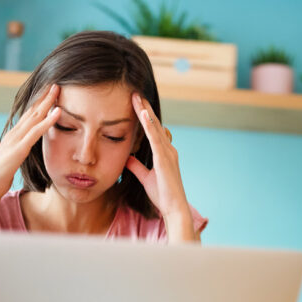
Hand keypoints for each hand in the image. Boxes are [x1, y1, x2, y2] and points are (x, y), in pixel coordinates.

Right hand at [0, 84, 61, 201]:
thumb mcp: (13, 160)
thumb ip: (20, 152)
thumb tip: (26, 150)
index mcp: (14, 136)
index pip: (29, 115)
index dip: (39, 102)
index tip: (50, 92)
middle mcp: (14, 133)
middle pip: (32, 110)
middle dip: (44, 96)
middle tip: (55, 82)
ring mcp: (16, 139)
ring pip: (34, 116)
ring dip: (47, 102)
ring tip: (57, 89)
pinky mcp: (19, 148)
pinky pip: (37, 132)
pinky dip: (48, 120)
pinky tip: (58, 112)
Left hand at [125, 93, 196, 241]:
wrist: (174, 208)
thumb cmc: (163, 195)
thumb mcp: (145, 178)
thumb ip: (137, 166)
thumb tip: (127, 157)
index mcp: (165, 153)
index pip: (153, 131)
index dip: (145, 117)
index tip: (137, 104)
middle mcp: (168, 150)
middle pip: (155, 124)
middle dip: (145, 108)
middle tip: (135, 93)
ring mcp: (168, 153)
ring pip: (155, 127)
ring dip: (146, 111)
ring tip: (136, 97)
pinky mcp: (164, 159)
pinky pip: (155, 138)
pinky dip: (149, 125)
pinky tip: (143, 114)